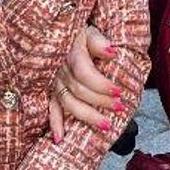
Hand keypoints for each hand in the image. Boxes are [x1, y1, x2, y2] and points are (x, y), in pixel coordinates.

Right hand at [46, 25, 123, 142]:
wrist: (56, 32)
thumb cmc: (77, 33)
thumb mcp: (89, 31)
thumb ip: (98, 42)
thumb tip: (112, 52)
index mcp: (71, 54)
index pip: (84, 73)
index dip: (101, 85)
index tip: (119, 92)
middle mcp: (60, 70)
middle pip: (79, 90)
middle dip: (101, 101)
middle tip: (119, 107)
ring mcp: (53, 82)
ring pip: (68, 103)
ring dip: (86, 116)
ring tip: (105, 125)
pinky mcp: (50, 90)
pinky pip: (51, 108)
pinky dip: (54, 124)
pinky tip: (60, 139)